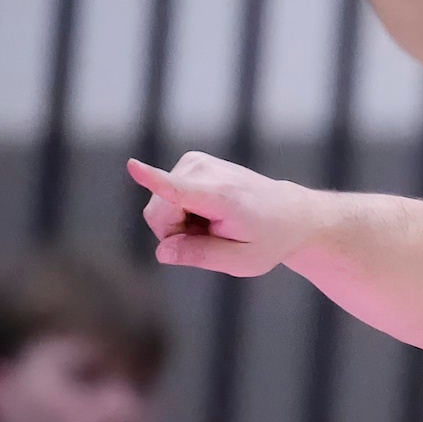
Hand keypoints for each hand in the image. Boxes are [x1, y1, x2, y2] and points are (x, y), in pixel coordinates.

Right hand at [126, 153, 316, 276]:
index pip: (182, 190)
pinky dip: (182, 210)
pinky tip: (209, 212)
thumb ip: (201, 256)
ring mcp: (198, 161)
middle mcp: (208, 172)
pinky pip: (164, 196)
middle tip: (212, 236)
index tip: (132, 166)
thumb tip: (163, 250)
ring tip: (215, 223)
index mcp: (224, 198)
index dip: (154, 180)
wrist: (290, 213)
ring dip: (180, 223)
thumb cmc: (268, 239)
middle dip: (174, 234)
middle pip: (158, 213)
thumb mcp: (242, 261)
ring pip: (157, 206)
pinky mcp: (192, 160)